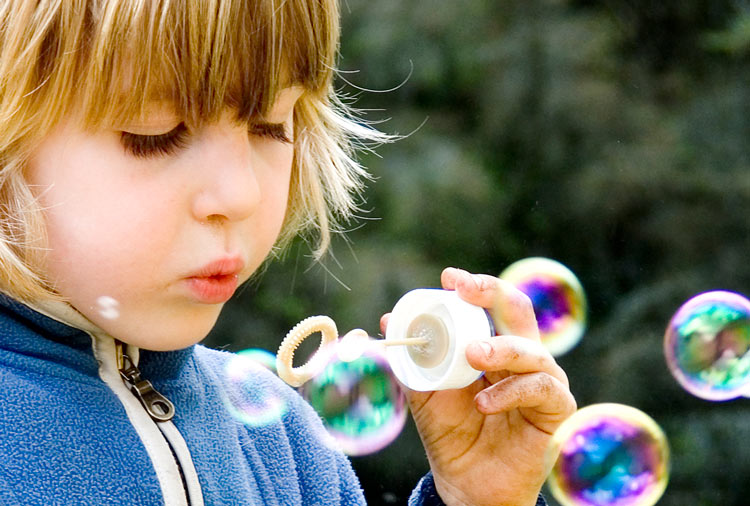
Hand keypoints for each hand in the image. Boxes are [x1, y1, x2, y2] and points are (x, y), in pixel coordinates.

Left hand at [380, 267, 576, 505]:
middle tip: (465, 290)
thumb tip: (388, 320)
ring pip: (531, 350)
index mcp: (494, 345)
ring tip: (472, 356)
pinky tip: (484, 403)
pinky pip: (540, 388)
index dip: (475, 286)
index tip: (450, 278)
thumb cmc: (450, 432)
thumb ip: (412, 359)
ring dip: (500, 348)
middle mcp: (522, 356)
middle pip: (519, 310)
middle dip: (492, 293)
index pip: (491, 304)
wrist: (466, 482)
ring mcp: (542, 380)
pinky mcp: (556, 409)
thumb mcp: (425, 391)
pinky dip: (510, 391)